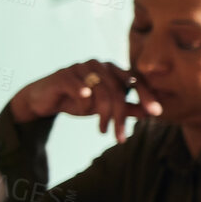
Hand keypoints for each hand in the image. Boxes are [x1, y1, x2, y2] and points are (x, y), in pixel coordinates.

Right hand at [8, 61, 161, 142]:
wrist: (44, 99)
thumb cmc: (78, 100)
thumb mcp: (105, 107)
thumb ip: (127, 108)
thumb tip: (151, 114)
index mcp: (113, 70)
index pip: (135, 81)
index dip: (146, 96)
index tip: (156, 113)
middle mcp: (100, 65)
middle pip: (119, 91)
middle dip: (121, 116)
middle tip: (121, 136)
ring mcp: (81, 67)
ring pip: (102, 92)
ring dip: (104, 115)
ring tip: (102, 130)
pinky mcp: (64, 74)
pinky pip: (81, 88)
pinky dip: (84, 101)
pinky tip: (84, 109)